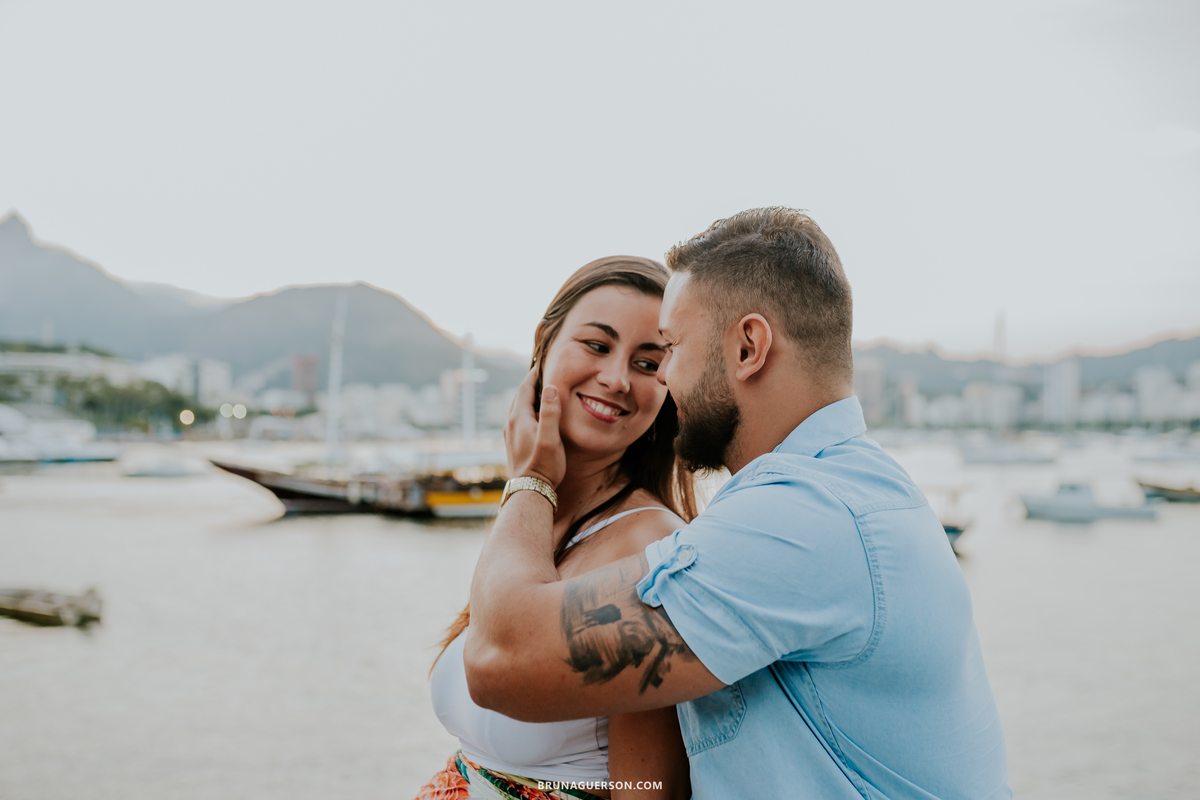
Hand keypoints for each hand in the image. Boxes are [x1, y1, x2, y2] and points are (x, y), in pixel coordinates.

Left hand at [505, 367, 566, 487]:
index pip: (525, 388)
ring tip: (540, 390)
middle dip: (530, 383)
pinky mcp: (512, 443)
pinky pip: (517, 418)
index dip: (534, 375)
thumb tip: (550, 387)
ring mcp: (509, 434)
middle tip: (542, 373)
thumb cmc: (543, 466)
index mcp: (519, 418)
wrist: (530, 492)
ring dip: (527, 396)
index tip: (542, 364)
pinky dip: (526, 409)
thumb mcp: (550, 439)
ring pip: (517, 407)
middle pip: (519, 396)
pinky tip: (535, 415)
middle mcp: (510, 423)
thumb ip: (551, 413)